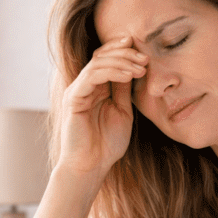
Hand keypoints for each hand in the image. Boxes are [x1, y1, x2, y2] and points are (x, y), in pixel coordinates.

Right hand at [57, 36, 146, 177]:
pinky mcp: (73, 98)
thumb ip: (124, 90)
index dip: (123, 51)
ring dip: (122, 62)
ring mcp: (77, 91)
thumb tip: (134, 67)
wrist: (91, 166)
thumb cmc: (107, 144)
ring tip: (141, 67)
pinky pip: (92, 77)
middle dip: (125, 53)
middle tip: (145, 57)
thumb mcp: (123, 111)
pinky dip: (112, 72)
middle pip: (101, 56)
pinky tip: (128, 75)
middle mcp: (84, 86)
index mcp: (95, 88)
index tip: (144, 52)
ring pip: (97, 63)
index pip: (106, 59)